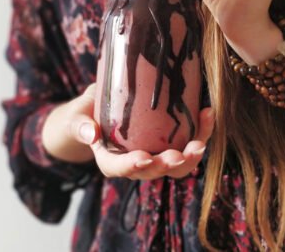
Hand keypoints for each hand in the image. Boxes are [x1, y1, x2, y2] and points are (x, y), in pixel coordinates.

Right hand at [43, 84, 215, 179]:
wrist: (96, 111)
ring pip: (175, 167)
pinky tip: (208, 114)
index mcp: (108, 159)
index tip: (143, 158)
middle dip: (168, 165)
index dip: (131, 166)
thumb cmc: (84, 114)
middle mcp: (133, 164)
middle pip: (152, 171)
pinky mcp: (168, 145)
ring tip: (200, 143)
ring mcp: (153, 156)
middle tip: (179, 154)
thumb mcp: (76, 116)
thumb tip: (90, 133)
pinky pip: (187, 145)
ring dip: (190, 158)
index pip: (117, 168)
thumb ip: (80, 124)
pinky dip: (200, 133)